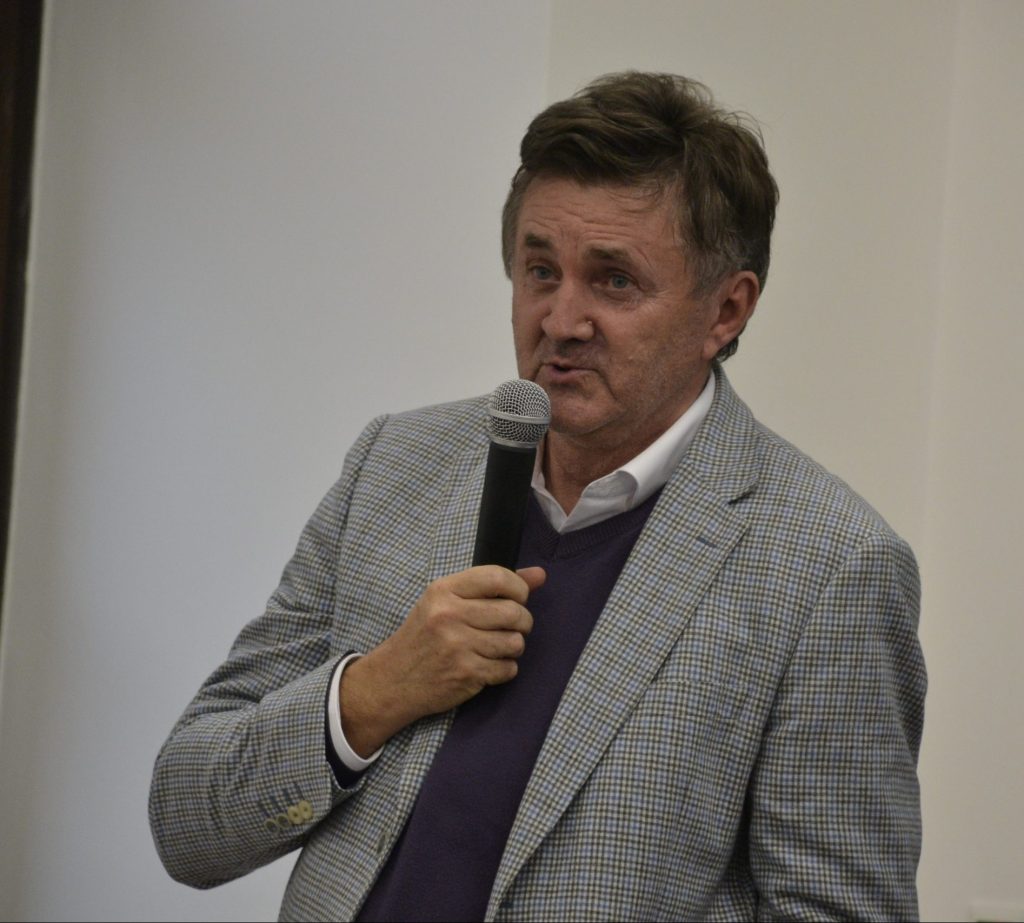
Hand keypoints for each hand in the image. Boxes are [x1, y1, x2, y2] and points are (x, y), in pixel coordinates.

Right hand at [340, 565, 545, 756]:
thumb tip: (540, 575)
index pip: (498, 578)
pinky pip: (508, 669)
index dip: (519, 588)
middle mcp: (450, 615)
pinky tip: (488, 666)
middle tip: (512, 627)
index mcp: (444, 591)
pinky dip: (504, 669)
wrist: (393, 679)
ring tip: (497, 647)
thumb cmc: (424, 635)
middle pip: (514, 612)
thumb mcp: (447, 601)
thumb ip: (492, 586)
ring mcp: (458, 646)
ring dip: (513, 647)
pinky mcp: (466, 674)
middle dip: (522, 621)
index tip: (517, 598)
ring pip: (515, 642)